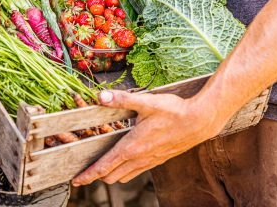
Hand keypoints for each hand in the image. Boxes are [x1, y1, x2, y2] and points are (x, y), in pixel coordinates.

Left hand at [72, 90, 224, 185]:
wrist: (200, 121)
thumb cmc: (174, 111)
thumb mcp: (146, 101)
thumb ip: (122, 99)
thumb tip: (101, 96)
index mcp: (132, 146)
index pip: (105, 166)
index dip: (89, 174)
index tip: (76, 179)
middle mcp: (140, 158)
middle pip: (111, 176)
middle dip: (97, 175)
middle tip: (86, 171)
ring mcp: (150, 161)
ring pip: (125, 176)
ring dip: (112, 174)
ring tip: (103, 167)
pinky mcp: (159, 160)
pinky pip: (137, 171)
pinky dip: (126, 170)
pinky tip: (127, 159)